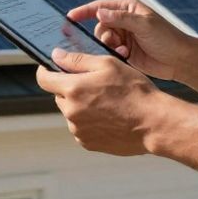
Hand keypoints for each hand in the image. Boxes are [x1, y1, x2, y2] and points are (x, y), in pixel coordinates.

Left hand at [36, 48, 163, 155]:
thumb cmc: (134, 91)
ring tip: (106, 101)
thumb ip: (77, 59)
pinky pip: (80, 128)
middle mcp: (71, 112)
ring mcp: (78, 130)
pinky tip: (108, 116)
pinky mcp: (88, 143)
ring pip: (70, 112)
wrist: (154, 123)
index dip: (46, 70)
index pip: (43, 79)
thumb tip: (55, 55)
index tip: (52, 67)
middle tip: (94, 84)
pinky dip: (88, 121)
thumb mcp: (107, 64)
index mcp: (73, 89)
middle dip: (70, 88)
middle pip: (59, 95)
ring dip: (80, 105)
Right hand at [68, 0, 194, 81]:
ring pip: (103, 40)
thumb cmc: (166, 37)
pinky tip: (125, 56)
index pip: (100, 7)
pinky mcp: (124, 52)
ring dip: (109, 45)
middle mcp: (123, 21)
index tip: (69, 17)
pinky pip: (109, 51)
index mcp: (127, 8)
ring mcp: (123, 36)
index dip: (84, 11)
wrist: (180, 60)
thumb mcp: (144, 24)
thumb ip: (121, 18)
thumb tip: (99, 12)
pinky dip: (113, 54)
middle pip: (99, 25)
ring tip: (122, 50)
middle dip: (102, 34)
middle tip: (112, 42)